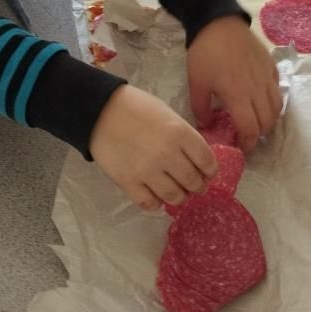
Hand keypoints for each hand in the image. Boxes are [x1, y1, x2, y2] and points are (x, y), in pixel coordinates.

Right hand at [89, 85, 217, 209]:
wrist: (99, 110)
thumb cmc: (136, 107)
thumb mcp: (167, 113)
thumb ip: (184, 136)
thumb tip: (197, 158)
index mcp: (180, 133)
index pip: (207, 162)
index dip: (211, 171)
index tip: (208, 174)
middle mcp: (168, 154)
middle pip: (193, 182)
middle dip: (198, 187)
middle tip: (195, 187)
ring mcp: (148, 171)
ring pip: (175, 197)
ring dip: (179, 197)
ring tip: (176, 192)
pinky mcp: (129, 182)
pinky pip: (150, 204)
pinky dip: (156, 203)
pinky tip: (155, 195)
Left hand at [187, 16, 282, 151]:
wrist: (217, 22)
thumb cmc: (204, 53)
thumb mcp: (195, 83)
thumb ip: (200, 108)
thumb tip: (207, 125)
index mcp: (238, 96)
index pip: (250, 129)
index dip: (248, 143)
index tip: (241, 148)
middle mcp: (257, 89)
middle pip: (267, 122)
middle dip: (258, 135)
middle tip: (248, 137)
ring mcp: (267, 76)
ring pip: (277, 107)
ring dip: (269, 120)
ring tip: (257, 122)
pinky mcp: (271, 65)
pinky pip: (278, 89)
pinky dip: (273, 100)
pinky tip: (262, 99)